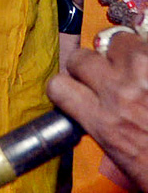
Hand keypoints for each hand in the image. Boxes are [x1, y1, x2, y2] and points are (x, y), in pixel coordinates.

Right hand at [49, 31, 147, 189]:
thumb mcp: (124, 157)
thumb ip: (104, 126)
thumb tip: (95, 110)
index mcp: (106, 124)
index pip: (60, 86)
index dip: (66, 86)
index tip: (75, 87)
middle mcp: (120, 93)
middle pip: (82, 58)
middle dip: (91, 64)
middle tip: (106, 75)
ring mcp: (146, 73)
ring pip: (117, 40)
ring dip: (124, 52)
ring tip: (138, 69)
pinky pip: (147, 43)